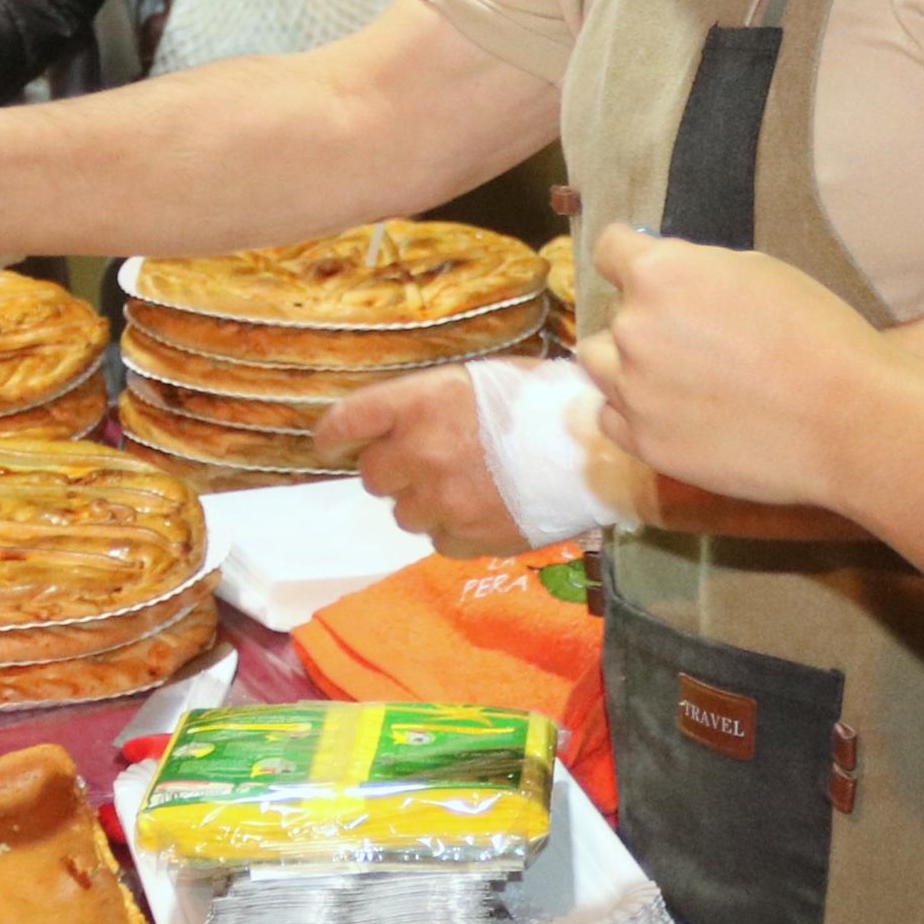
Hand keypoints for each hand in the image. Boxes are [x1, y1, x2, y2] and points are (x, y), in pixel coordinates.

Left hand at [315, 367, 525, 555]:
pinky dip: (452, 531)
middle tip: (425, 463)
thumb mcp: (477, 381)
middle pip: (373, 476)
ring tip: (463, 487)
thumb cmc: (540, 401)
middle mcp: (421, 453)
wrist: (593, 450)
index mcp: (421, 403)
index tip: (330, 444)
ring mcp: (443, 500)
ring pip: (404, 514)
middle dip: (393, 471)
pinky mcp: (468, 537)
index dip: (332, 435)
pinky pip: (439, 541)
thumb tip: (399, 425)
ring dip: (424, 503)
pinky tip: (482, 511)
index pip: (348, 421)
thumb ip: (430, 404)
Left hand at [579, 223, 908, 512]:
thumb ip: (696, 273)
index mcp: (658, 274)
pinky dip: (634, 412)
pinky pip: (612, 418)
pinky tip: (675, 412)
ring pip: (599, 366)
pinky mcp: (644, 443)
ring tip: (678, 378)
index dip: (629, 257)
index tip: (639, 266)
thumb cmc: (817, 335)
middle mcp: (632, 328)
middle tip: (691, 339)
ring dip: (627, 366)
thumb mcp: (757, 272)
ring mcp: (633, 390)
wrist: (848, 420)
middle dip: (641, 319)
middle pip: (611, 315)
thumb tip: (671, 281)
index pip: (609, 250)